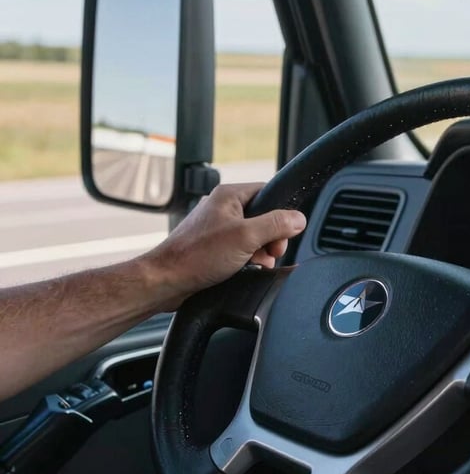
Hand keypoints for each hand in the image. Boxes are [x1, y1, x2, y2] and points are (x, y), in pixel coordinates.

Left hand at [139, 182, 305, 307]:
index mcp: (229, 195)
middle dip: (272, 238)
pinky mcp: (213, 247)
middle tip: (270, 253)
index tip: (284, 234)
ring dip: (261, 252)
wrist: (167, 280)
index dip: (281, 214)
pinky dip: (247, 260)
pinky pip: (240, 249)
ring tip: (256, 264)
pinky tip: (246, 270)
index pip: (268, 192)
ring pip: (253, 236)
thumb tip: (299, 218)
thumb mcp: (246, 237)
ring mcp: (217, 228)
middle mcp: (223, 208)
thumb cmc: (198, 255)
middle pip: (263, 217)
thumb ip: (276, 225)